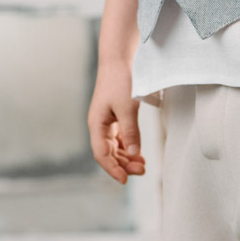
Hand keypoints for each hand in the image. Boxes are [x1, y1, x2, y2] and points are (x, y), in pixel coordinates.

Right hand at [88, 60, 145, 183]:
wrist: (119, 60)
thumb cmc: (120, 81)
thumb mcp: (127, 108)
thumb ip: (131, 132)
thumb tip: (134, 154)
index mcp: (96, 124)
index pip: (102, 154)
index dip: (112, 169)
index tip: (125, 180)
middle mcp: (99, 126)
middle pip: (109, 154)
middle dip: (123, 165)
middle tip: (142, 171)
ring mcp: (107, 122)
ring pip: (115, 148)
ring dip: (127, 158)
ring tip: (143, 166)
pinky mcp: (116, 118)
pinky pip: (121, 139)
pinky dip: (130, 147)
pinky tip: (139, 154)